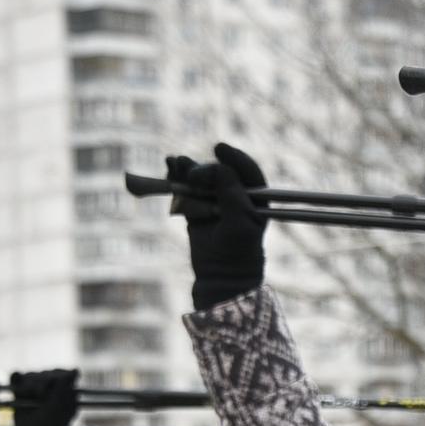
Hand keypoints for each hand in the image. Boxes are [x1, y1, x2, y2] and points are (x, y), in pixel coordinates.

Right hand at [9, 369, 79, 425]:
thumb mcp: (63, 405)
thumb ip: (66, 386)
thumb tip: (76, 369)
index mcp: (64, 391)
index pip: (58, 373)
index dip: (55, 379)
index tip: (53, 391)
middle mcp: (49, 388)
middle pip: (43, 373)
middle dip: (41, 384)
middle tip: (42, 399)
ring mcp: (34, 391)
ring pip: (30, 375)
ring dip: (29, 385)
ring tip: (32, 400)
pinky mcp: (19, 394)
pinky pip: (16, 378)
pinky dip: (17, 380)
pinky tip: (17, 384)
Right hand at [166, 142, 266, 309]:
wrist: (220, 277)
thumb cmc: (239, 251)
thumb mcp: (240, 221)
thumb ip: (232, 193)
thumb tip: (219, 167)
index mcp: (255, 199)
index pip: (247, 170)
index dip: (234, 157)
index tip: (219, 148)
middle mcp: (235, 197)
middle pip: (218, 171)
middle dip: (203, 167)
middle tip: (193, 175)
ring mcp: (214, 202)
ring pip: (200, 178)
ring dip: (187, 169)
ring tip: (175, 163)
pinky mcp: (195, 209)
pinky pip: (185, 190)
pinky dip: (176, 179)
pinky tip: (169, 169)